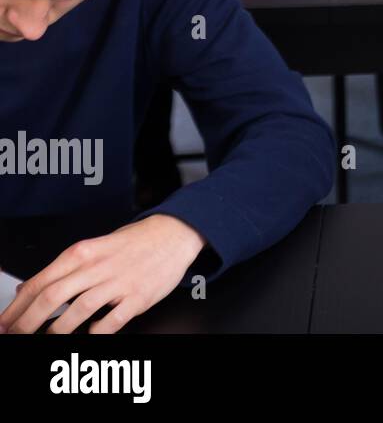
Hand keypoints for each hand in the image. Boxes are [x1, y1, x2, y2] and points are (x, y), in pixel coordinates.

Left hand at [0, 215, 204, 333]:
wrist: (175, 233)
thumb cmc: (135, 241)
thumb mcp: (94, 246)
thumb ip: (63, 268)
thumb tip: (29, 287)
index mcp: (83, 252)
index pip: (40, 281)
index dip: (16, 306)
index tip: (4, 322)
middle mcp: (98, 266)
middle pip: (52, 298)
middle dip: (27, 323)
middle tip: (15, 335)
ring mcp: (119, 282)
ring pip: (79, 311)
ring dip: (58, 331)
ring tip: (49, 338)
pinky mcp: (138, 297)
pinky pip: (111, 322)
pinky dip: (96, 332)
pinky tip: (89, 334)